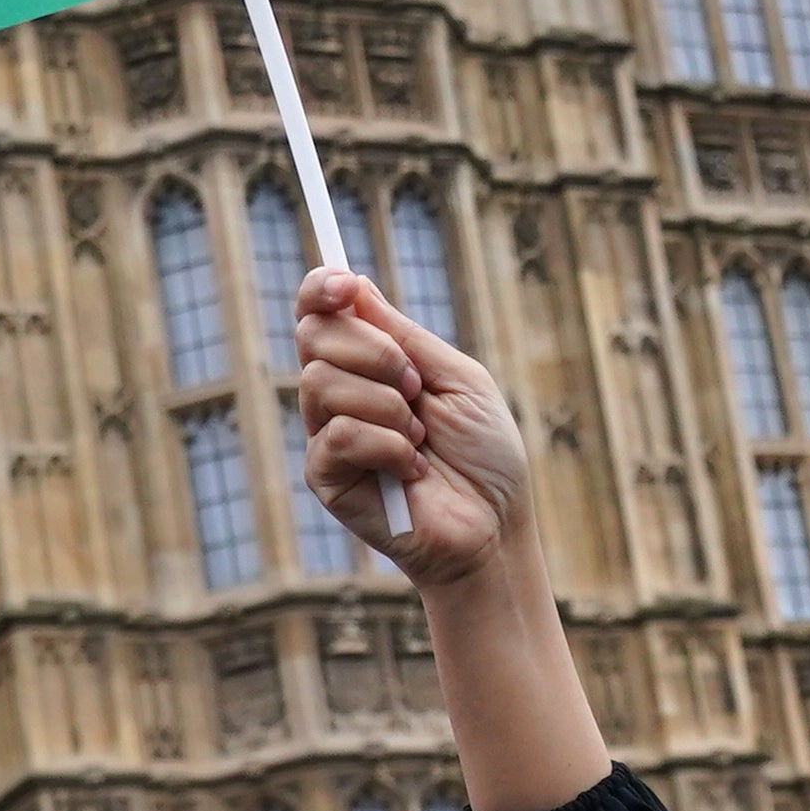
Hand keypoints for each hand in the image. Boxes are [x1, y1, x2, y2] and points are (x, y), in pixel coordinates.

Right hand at [294, 268, 533, 593]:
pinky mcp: (325, 477)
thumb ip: (405, 336)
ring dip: (387, 405)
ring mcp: (328, 434)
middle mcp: (341, 393)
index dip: (322, 288)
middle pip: (315, 336)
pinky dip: (386, 445)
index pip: (322, 313)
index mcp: (370, 364)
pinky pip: (337, 434)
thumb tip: (353, 285)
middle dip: (375, 351)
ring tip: (420, 437)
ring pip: (322, 382)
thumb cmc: (485, 456)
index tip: (344, 283)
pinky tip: (410, 470)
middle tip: (417, 387)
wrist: (495, 527)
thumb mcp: (457, 379)